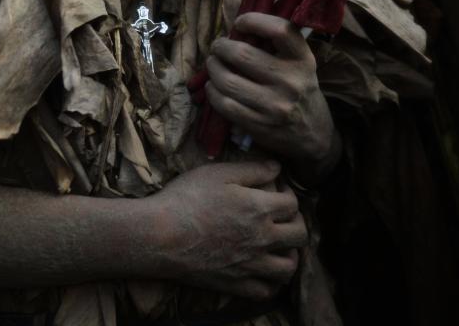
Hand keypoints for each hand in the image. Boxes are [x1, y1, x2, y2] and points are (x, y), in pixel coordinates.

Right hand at [148, 160, 305, 300]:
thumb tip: (277, 167)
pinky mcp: (236, 284)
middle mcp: (262, 238)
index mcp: (259, 209)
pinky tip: (264, 270)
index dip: (287, 193)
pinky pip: (266, 291)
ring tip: (279, 246)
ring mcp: (250, 264)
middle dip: (296, 222)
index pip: (292, 203)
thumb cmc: (186, 198)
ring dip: (290, 254)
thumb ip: (252, 170)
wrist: (160, 235)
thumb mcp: (218, 173)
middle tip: (282, 216)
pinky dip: (271, 282)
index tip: (276, 189)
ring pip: (289, 266)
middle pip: (299, 234)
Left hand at [205, 12, 337, 167]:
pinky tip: (213, 87)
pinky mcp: (259, 125)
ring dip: (213, 69)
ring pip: (227, 80)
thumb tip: (235, 23)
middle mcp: (291, 81)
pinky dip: (212, 92)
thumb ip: (276, 44)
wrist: (314, 134)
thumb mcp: (301, 63)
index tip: (239, 23)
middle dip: (221, 47)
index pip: (279, 30)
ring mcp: (274, 105)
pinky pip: (224, 104)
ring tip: (213, 65)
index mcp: (303, 60)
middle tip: (218, 47)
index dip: (253, 20)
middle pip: (242, 54)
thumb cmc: (300, 90)